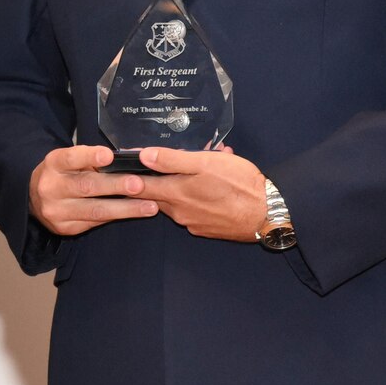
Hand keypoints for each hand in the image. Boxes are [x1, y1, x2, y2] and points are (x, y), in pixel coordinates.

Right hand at [28, 145, 159, 235]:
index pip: (71, 158)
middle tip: (139, 184)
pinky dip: (117, 217)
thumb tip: (127, 161)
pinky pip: (95, 222)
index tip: (109, 156)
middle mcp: (51, 188)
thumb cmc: (63, 173)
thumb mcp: (70, 160)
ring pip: (95, 210)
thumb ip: (91, 160)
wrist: (34, 199)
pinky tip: (135, 214)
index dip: (90, 156)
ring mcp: (57, 211)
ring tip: (149, 206)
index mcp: (53, 164)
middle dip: (116, 186)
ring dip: (125, 208)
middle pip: (87, 186)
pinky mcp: (65, 228)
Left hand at [132, 146, 267, 242]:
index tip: (118, 166)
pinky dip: (195, 196)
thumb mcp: (205, 163)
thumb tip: (143, 156)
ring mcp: (192, 223)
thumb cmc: (238, 183)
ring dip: (180, 185)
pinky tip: (210, 186)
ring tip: (195, 168)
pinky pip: (192, 210)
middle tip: (160, 162)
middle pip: (155, 194)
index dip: (128, 175)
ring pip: (176, 201)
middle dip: (156, 178)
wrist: (267, 214)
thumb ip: (172, 160)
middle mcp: (178, 212)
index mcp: (175, 193)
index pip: (139, 186)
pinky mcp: (205, 229)